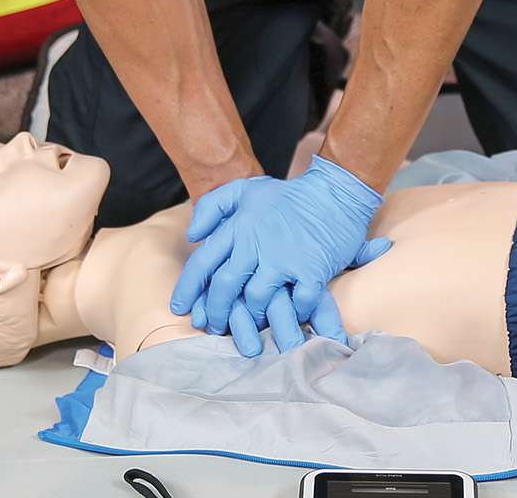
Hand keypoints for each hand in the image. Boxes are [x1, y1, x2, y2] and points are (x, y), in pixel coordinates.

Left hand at [167, 155, 391, 356]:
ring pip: (256, 299)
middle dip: (215, 312)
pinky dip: (295, 312)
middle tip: (214, 327)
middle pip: (225, 286)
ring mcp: (285, 258)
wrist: (336, 191)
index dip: (188, 288)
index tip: (180, 308)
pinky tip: (293, 315)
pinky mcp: (312, 269)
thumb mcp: (245, 189)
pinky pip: (297, 302)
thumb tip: (192, 234)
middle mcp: (256, 243)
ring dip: (250, 318)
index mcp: (239, 226)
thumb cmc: (290, 194)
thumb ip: (214, 206)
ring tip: (249, 327)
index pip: (203, 262)